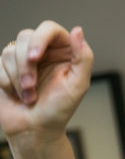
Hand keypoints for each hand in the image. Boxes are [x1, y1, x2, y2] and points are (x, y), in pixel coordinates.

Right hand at [0, 21, 92, 143]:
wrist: (34, 130)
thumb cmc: (58, 110)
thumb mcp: (78, 86)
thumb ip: (83, 57)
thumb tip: (78, 30)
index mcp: (64, 52)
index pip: (49, 28)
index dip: (39, 39)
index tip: (34, 58)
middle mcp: (44, 52)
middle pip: (26, 37)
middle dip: (26, 65)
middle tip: (32, 88)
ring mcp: (23, 59)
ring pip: (10, 50)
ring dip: (18, 78)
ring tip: (29, 96)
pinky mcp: (6, 68)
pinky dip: (7, 82)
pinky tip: (18, 95)